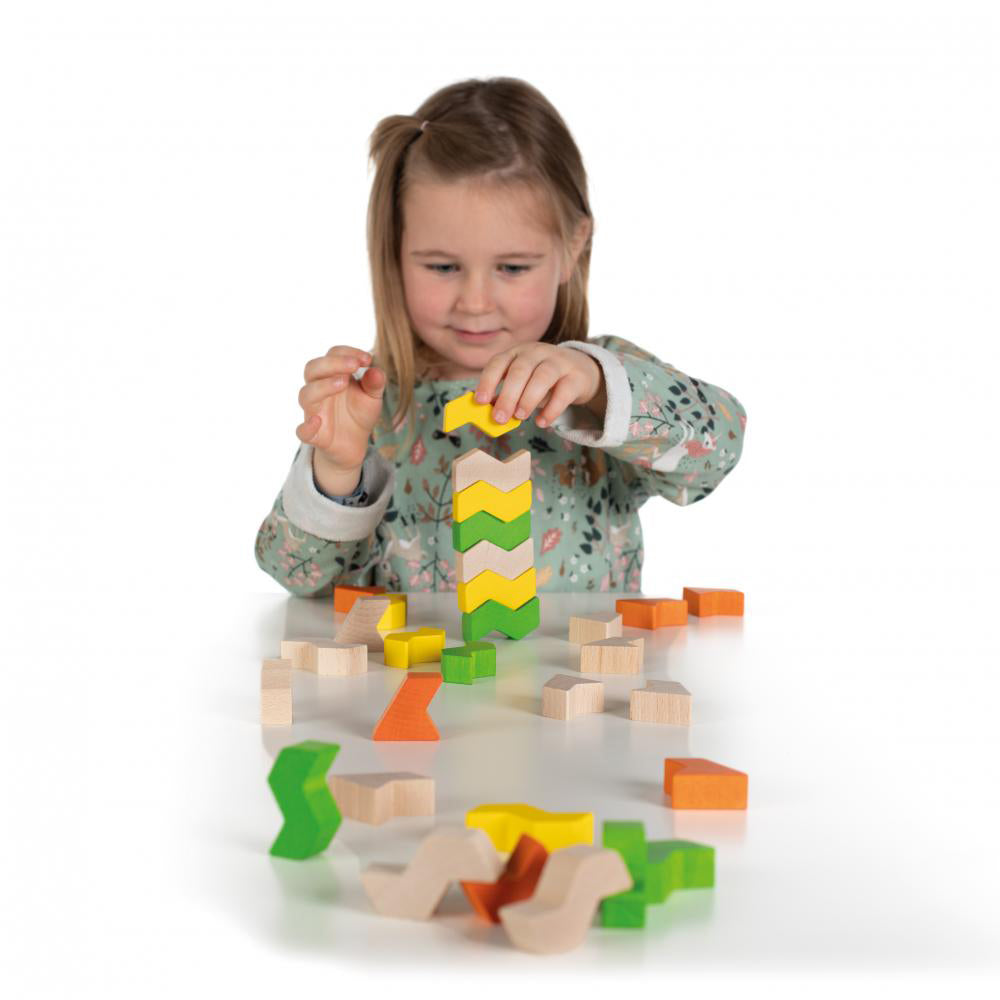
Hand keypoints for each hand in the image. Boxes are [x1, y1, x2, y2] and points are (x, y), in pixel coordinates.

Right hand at [296, 346, 385, 471]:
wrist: (354, 443)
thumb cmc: (359, 413)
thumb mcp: (372, 396)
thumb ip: (375, 383)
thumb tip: (375, 371)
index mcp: (331, 375)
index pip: (332, 354)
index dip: (347, 353)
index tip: (367, 359)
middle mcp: (318, 390)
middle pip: (312, 368)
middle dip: (332, 363)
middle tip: (354, 365)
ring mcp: (313, 411)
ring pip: (306, 394)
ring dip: (322, 386)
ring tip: (343, 383)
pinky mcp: (314, 435)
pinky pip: (302, 431)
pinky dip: (306, 427)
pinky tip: (318, 421)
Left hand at [474, 343, 604, 428]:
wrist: (582, 370)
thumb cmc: (544, 379)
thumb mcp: (523, 381)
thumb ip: (507, 395)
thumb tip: (489, 413)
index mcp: (517, 353)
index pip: (499, 362)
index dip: (488, 381)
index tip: (480, 401)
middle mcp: (537, 353)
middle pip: (520, 370)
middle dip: (508, 395)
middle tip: (500, 418)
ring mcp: (559, 362)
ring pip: (542, 377)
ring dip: (529, 398)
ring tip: (520, 417)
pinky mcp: (576, 377)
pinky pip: (564, 392)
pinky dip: (552, 409)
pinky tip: (542, 422)